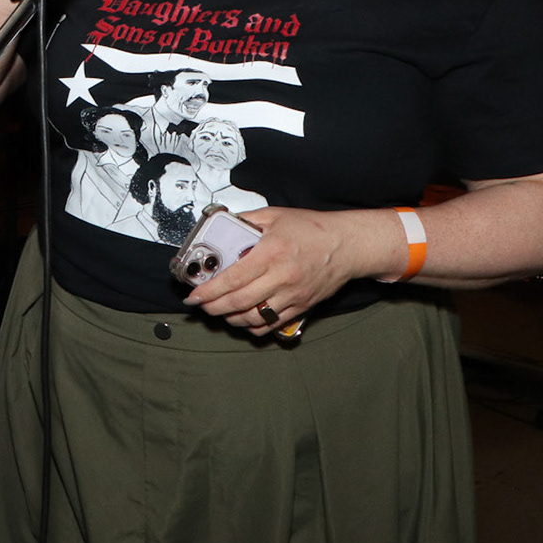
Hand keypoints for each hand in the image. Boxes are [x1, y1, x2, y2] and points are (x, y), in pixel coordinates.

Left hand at [185, 207, 360, 335]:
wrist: (348, 245)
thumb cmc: (313, 229)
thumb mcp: (275, 216)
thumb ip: (246, 220)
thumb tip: (223, 224)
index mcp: (270, 254)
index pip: (232, 279)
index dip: (208, 291)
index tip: (194, 296)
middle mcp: (281, 278)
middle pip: (238, 302)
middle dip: (213, 307)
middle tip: (200, 305)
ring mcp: (292, 295)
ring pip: (254, 318)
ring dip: (231, 318)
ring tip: (219, 311)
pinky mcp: (302, 307)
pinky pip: (272, 324)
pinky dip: (254, 326)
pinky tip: (244, 319)